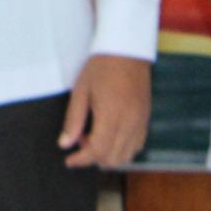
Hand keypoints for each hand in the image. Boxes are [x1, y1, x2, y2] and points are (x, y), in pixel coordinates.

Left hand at [60, 54, 151, 168]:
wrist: (127, 50)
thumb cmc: (101, 67)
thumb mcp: (81, 91)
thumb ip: (73, 120)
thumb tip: (65, 144)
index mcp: (111, 115)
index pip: (97, 151)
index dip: (81, 160)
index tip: (70, 160)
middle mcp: (129, 122)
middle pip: (112, 158)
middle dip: (93, 157)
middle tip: (80, 139)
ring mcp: (140, 122)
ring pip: (126, 156)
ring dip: (108, 155)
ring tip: (95, 136)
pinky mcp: (145, 119)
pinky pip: (137, 146)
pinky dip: (123, 149)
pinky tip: (111, 136)